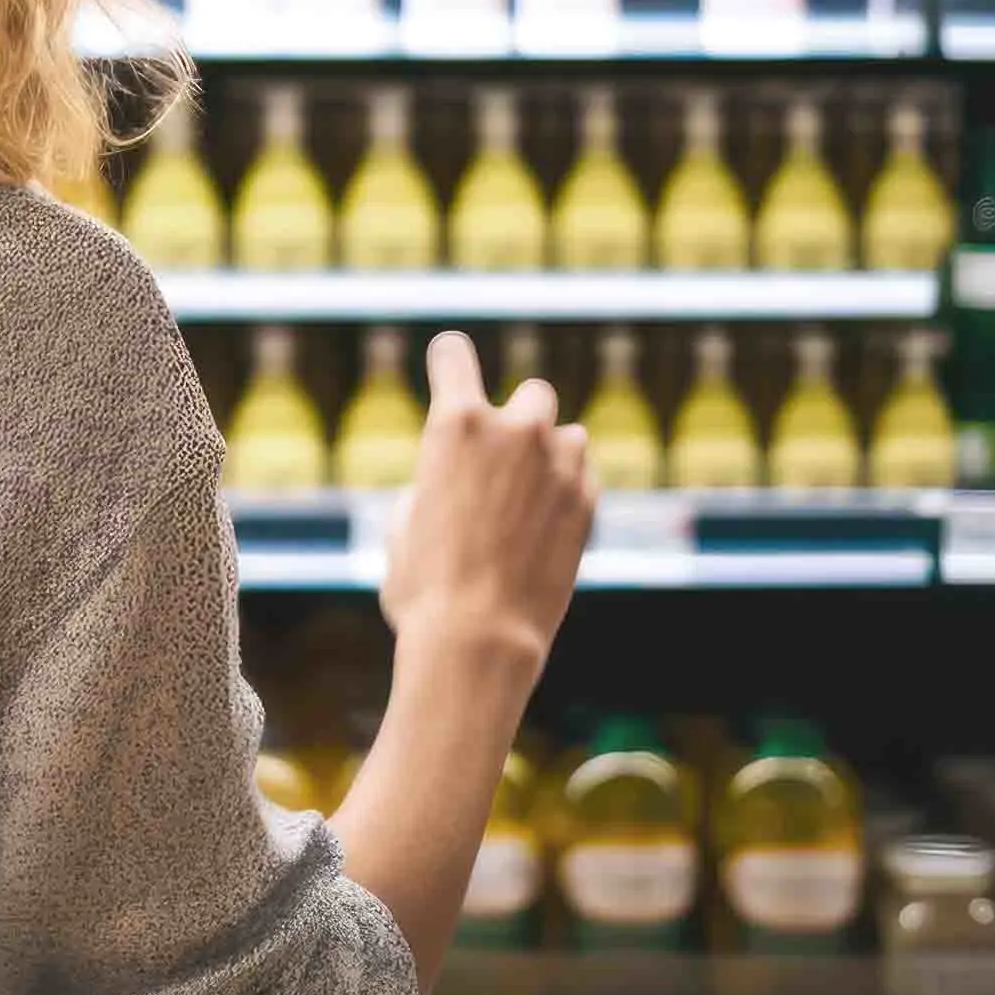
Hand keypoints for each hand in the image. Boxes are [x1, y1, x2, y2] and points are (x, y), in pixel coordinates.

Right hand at [378, 330, 591, 670]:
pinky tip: (546, 531)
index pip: (453, 353)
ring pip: (567, 434)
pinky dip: (569, 492)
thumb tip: (455, 478)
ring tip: (528, 503)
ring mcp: (560, 463)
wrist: (480, 640)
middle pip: (531, 392)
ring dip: (550, 456)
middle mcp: (514, 429)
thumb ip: (435, 478)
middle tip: (501, 464)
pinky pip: (584, 475)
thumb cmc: (424, 588)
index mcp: (454, 423)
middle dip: (517, 420)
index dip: (448, 361)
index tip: (449, 371)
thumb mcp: (404, 521)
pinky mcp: (590, 501)